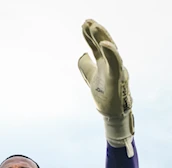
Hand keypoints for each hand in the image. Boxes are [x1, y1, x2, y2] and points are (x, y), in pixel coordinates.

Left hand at [78, 20, 133, 156]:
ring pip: (111, 50)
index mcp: (105, 64)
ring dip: (103, 37)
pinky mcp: (118, 79)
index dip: (90, 36)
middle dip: (97, 32)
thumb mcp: (91, 79)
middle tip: (87, 21)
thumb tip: (81, 55)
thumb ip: (86, 67)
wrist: (111, 114)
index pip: (97, 46)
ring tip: (94, 26)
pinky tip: (103, 44)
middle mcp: (112, 64)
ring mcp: (117, 70)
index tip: (83, 25)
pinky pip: (116, 63)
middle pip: (105, 44)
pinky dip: (111, 52)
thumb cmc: (105, 97)